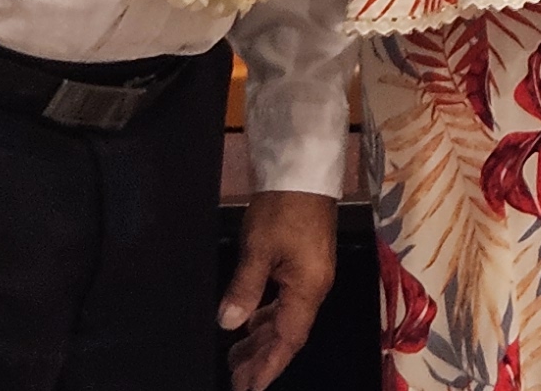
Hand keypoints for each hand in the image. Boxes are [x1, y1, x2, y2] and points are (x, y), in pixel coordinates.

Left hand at [222, 190, 336, 389]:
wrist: (303, 171)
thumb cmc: (282, 209)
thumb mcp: (259, 248)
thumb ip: (244, 289)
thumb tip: (228, 324)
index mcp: (308, 289)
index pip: (288, 339)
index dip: (268, 365)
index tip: (249, 388)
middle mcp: (312, 288)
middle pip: (288, 334)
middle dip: (262, 358)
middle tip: (235, 379)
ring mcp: (308, 276)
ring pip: (285, 319)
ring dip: (262, 339)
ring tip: (235, 358)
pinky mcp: (301, 264)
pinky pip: (283, 302)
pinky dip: (265, 317)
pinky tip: (248, 323)